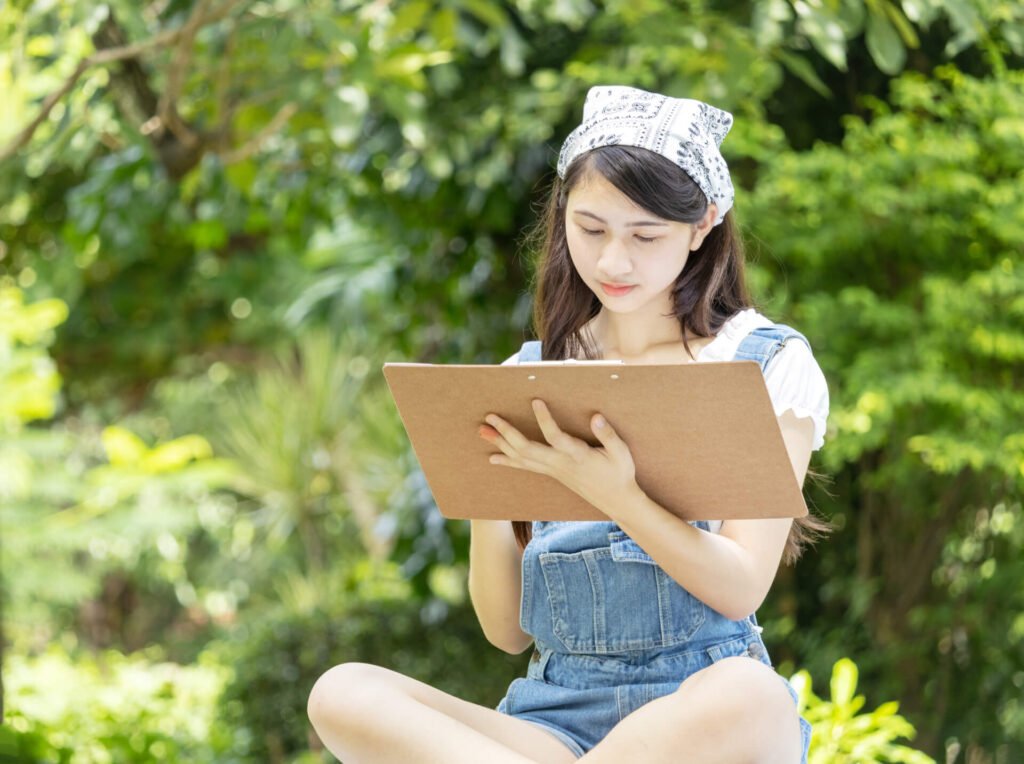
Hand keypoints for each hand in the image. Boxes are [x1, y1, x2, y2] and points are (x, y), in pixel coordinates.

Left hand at [478, 399, 640, 519]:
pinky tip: (492, 457)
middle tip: (490, 417)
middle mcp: (559, 464)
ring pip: (521, 458)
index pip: (555, 437)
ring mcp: (553, 470)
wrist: (616, 501)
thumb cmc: (619, 474)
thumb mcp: (621, 454)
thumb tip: (596, 417)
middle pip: (527, 449)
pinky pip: (524, 467)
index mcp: (577, 455)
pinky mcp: (551, 473)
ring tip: (482, 431)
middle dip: (507, 432)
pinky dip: (507, 461)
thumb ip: (608, 435)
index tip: (535, 400)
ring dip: (500, 444)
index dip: (544, 420)